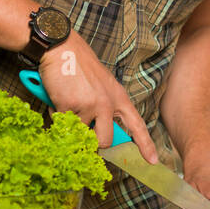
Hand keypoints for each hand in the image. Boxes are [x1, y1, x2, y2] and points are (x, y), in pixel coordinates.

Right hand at [37, 31, 157, 164]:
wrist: (62, 48)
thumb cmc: (80, 67)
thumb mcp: (102, 86)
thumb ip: (106, 108)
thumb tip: (99, 134)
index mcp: (119, 97)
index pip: (137, 125)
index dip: (145, 145)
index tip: (153, 160)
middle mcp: (108, 103)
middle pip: (105, 141)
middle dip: (93, 142)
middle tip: (83, 130)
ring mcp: (90, 105)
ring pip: (80, 134)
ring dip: (71, 124)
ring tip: (68, 102)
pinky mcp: (71, 106)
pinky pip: (62, 123)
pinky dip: (57, 114)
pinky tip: (58, 97)